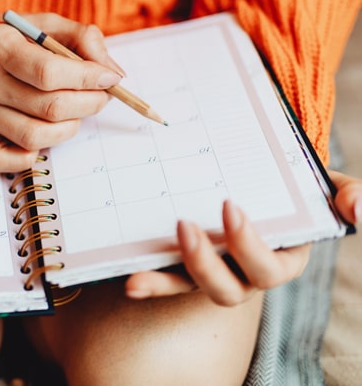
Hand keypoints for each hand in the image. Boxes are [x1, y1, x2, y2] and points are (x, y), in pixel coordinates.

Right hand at [0, 5, 123, 171]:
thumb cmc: (10, 35)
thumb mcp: (45, 22)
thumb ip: (83, 39)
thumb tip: (113, 74)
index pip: (49, 72)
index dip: (88, 78)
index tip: (110, 78)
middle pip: (48, 108)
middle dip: (89, 104)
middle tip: (100, 95)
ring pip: (34, 137)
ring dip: (68, 128)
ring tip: (75, 111)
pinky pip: (2, 161)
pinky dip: (29, 156)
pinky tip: (42, 133)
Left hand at [125, 170, 361, 305]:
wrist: (261, 179)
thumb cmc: (294, 186)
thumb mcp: (324, 186)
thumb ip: (347, 194)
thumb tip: (358, 209)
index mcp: (282, 258)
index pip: (269, 266)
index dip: (249, 244)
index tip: (229, 206)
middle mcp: (246, 273)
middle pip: (228, 288)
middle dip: (205, 262)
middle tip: (183, 225)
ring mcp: (214, 271)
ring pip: (192, 288)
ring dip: (167, 280)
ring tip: (139, 271)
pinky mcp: (186, 266)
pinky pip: (167, 280)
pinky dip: (150, 283)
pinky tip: (129, 280)